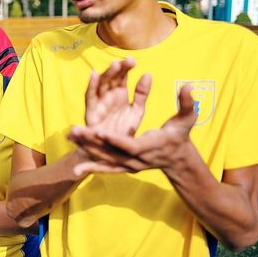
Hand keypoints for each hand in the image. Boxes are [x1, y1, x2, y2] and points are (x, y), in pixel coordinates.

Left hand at [70, 85, 197, 175]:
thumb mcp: (186, 119)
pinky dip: (91, 167)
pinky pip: (106, 168)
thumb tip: (188, 86)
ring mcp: (130, 166)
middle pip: (112, 153)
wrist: (177, 159)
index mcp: (150, 147)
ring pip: (105, 160)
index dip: (116, 139)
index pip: (131, 145)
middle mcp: (137, 160)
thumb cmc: (180, 135)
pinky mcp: (124, 168)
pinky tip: (76, 170)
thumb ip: (187, 104)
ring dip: (86, 150)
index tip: (100, 131)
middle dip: (92, 142)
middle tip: (74, 130)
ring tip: (69, 139)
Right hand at [84, 58, 150, 135]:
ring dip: (107, 74)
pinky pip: (90, 97)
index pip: (122, 77)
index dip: (126, 68)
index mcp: (119, 94)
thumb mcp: (137, 111)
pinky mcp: (91, 113)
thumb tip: (147, 74)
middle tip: (128, 61)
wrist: (114, 153)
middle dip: (118, 69)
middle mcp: (108, 96)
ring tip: (115, 64)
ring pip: (101, 85)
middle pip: (111, 78)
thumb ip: (142, 94)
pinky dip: (91, 86)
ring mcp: (99, 103)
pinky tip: (94, 75)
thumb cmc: (124, 131)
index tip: (134, 60)